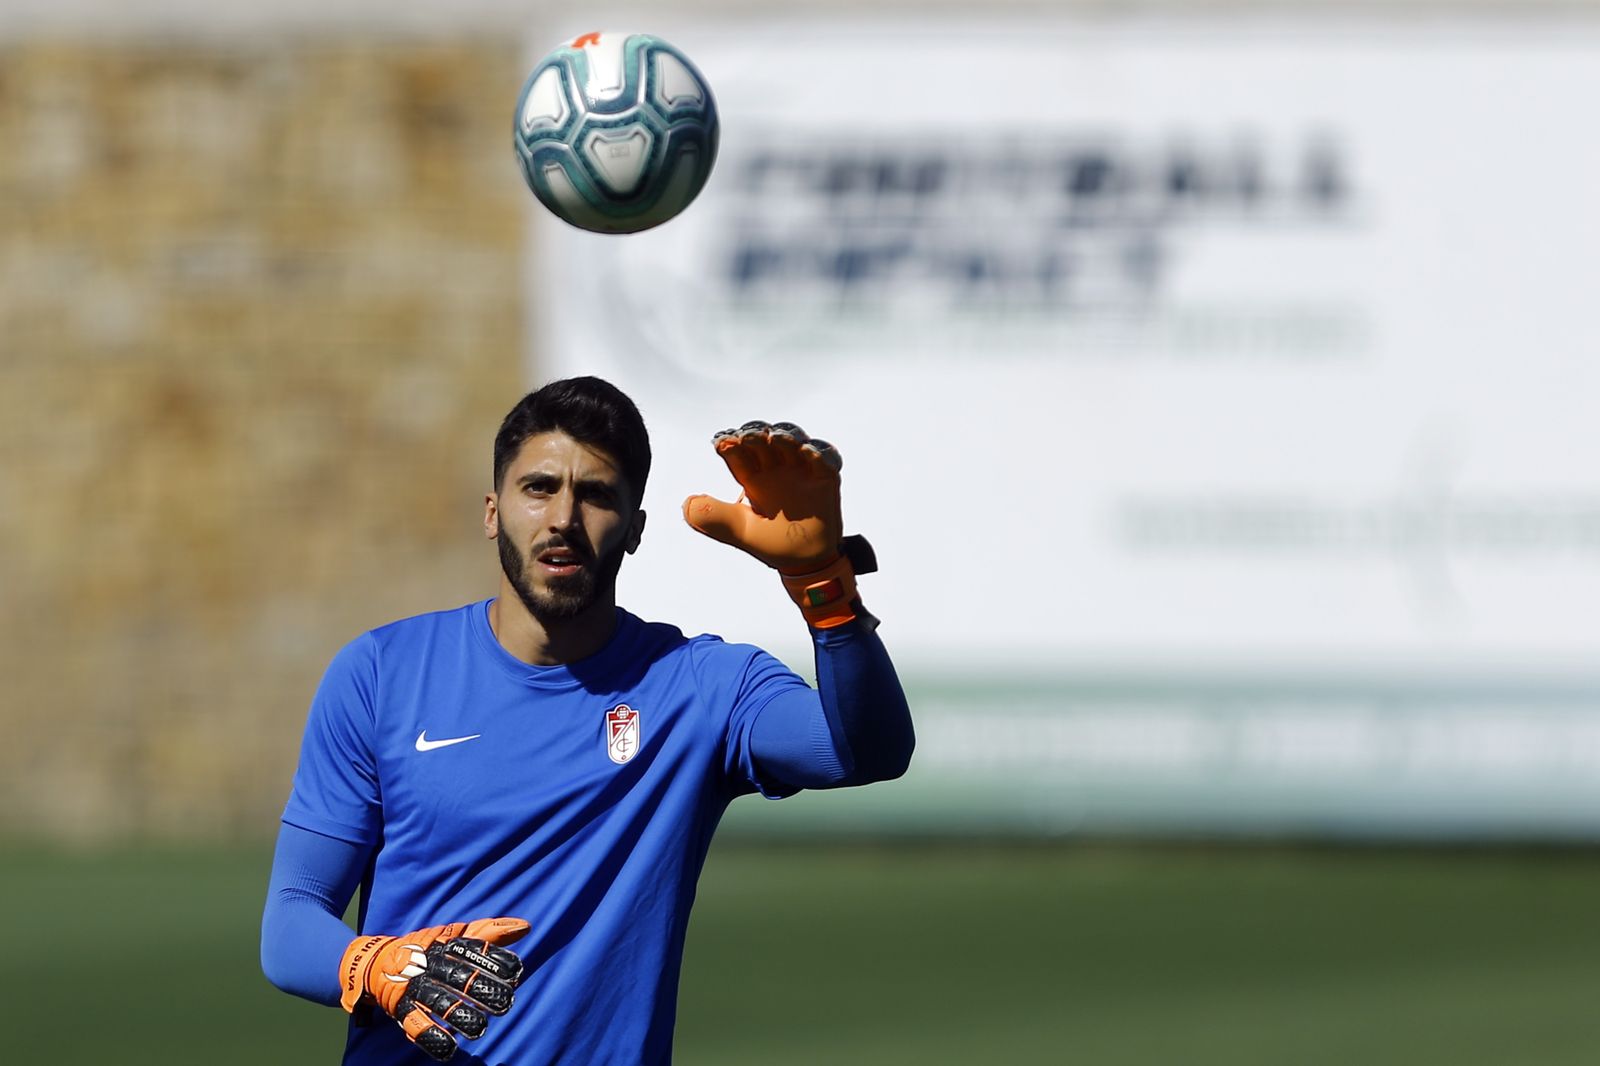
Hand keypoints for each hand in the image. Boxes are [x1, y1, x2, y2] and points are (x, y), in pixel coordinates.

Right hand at [339, 917, 528, 1061]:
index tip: (515, 972)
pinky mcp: (400, 1008)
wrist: (376, 961)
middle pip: (458, 978)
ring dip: (460, 1016)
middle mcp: (429, 965)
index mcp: (445, 945)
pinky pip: (414, 1024)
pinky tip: (449, 1048)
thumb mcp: (455, 936)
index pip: (471, 951)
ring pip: (439, 1002)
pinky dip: (431, 1037)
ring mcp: (414, 987)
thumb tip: (525, 926)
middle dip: (482, 991)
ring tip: (480, 1028)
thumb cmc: (428, 949)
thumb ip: (489, 933)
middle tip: (506, 1004)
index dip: (493, 961)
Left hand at [683, 421, 865, 627]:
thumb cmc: (771, 543)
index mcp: (753, 478)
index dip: (731, 445)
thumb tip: (687, 503)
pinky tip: (808, 452)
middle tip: (747, 437)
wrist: (806, 561)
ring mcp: (800, 470)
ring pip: (793, 440)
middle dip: (755, 435)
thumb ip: (715, 518)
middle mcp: (775, 469)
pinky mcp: (825, 477)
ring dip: (785, 435)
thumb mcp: (741, 532)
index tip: (722, 443)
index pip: (739, 454)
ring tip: (776, 438)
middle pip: (764, 440)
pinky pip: (825, 458)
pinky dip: (818, 451)